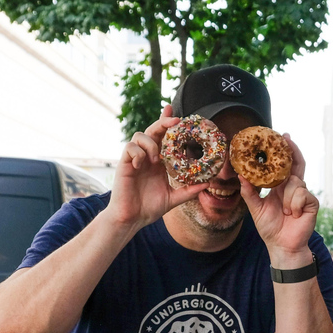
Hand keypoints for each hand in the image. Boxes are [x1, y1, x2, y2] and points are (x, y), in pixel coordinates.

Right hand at [107, 105, 206, 228]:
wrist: (132, 219)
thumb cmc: (150, 207)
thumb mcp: (174, 198)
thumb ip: (189, 190)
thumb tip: (207, 184)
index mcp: (159, 161)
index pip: (164, 137)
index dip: (167, 122)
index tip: (176, 113)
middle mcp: (147, 156)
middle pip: (153, 130)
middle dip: (163, 121)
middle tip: (175, 121)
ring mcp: (135, 159)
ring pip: (140, 135)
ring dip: (151, 143)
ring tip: (156, 160)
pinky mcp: (124, 164)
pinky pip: (129, 148)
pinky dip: (138, 152)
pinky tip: (142, 164)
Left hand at [239, 134, 317, 262]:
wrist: (282, 246)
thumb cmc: (270, 228)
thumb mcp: (255, 208)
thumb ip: (249, 192)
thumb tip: (240, 175)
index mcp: (281, 187)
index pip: (284, 166)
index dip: (285, 152)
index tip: (282, 137)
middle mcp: (293, 188)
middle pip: (296, 165)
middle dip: (293, 151)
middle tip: (287, 139)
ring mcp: (304, 195)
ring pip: (295, 182)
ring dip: (287, 197)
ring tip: (285, 211)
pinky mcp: (312, 203)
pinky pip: (302, 194)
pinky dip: (294, 204)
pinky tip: (293, 214)